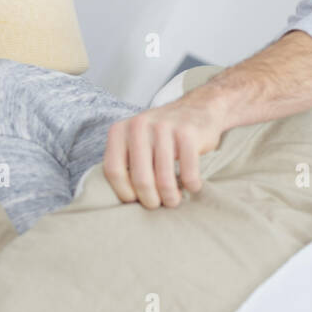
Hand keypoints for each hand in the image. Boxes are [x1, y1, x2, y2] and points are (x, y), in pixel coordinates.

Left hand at [102, 97, 224, 207]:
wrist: (198, 107)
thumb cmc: (162, 134)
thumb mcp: (136, 140)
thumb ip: (125, 162)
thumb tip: (120, 202)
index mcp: (121, 129)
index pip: (113, 170)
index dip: (124, 192)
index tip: (135, 200)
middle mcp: (140, 125)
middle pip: (139, 178)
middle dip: (150, 200)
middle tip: (157, 205)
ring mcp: (165, 127)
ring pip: (164, 179)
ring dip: (170, 197)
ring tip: (173, 200)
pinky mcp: (188, 132)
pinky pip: (188, 172)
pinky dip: (191, 185)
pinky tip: (192, 186)